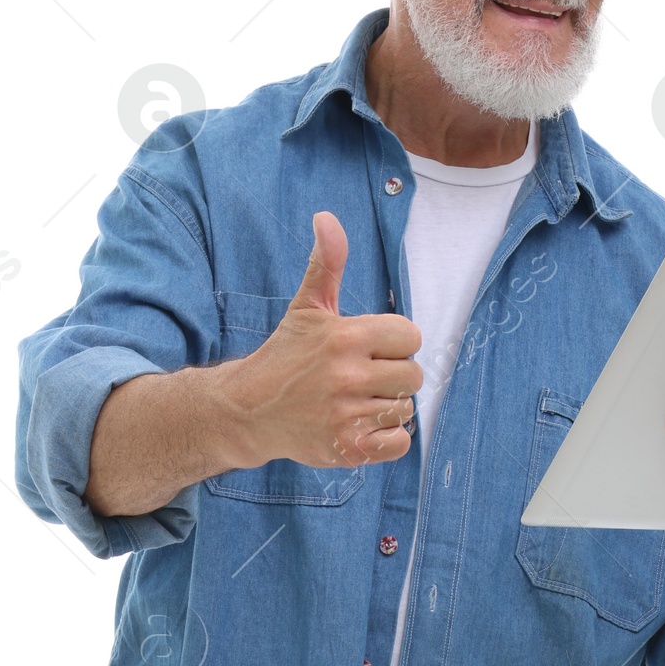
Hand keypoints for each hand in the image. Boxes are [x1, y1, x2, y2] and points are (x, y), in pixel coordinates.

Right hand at [225, 211, 422, 469]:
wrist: (250, 410)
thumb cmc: (286, 356)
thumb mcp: (306, 307)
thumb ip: (326, 264)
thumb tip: (327, 218)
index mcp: (345, 337)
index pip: (410, 337)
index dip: (395, 343)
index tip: (370, 349)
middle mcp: (348, 376)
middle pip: (414, 375)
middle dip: (394, 376)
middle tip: (364, 378)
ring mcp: (348, 414)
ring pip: (405, 408)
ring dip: (388, 407)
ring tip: (357, 402)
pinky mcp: (348, 447)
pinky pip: (399, 443)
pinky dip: (388, 438)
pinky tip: (364, 425)